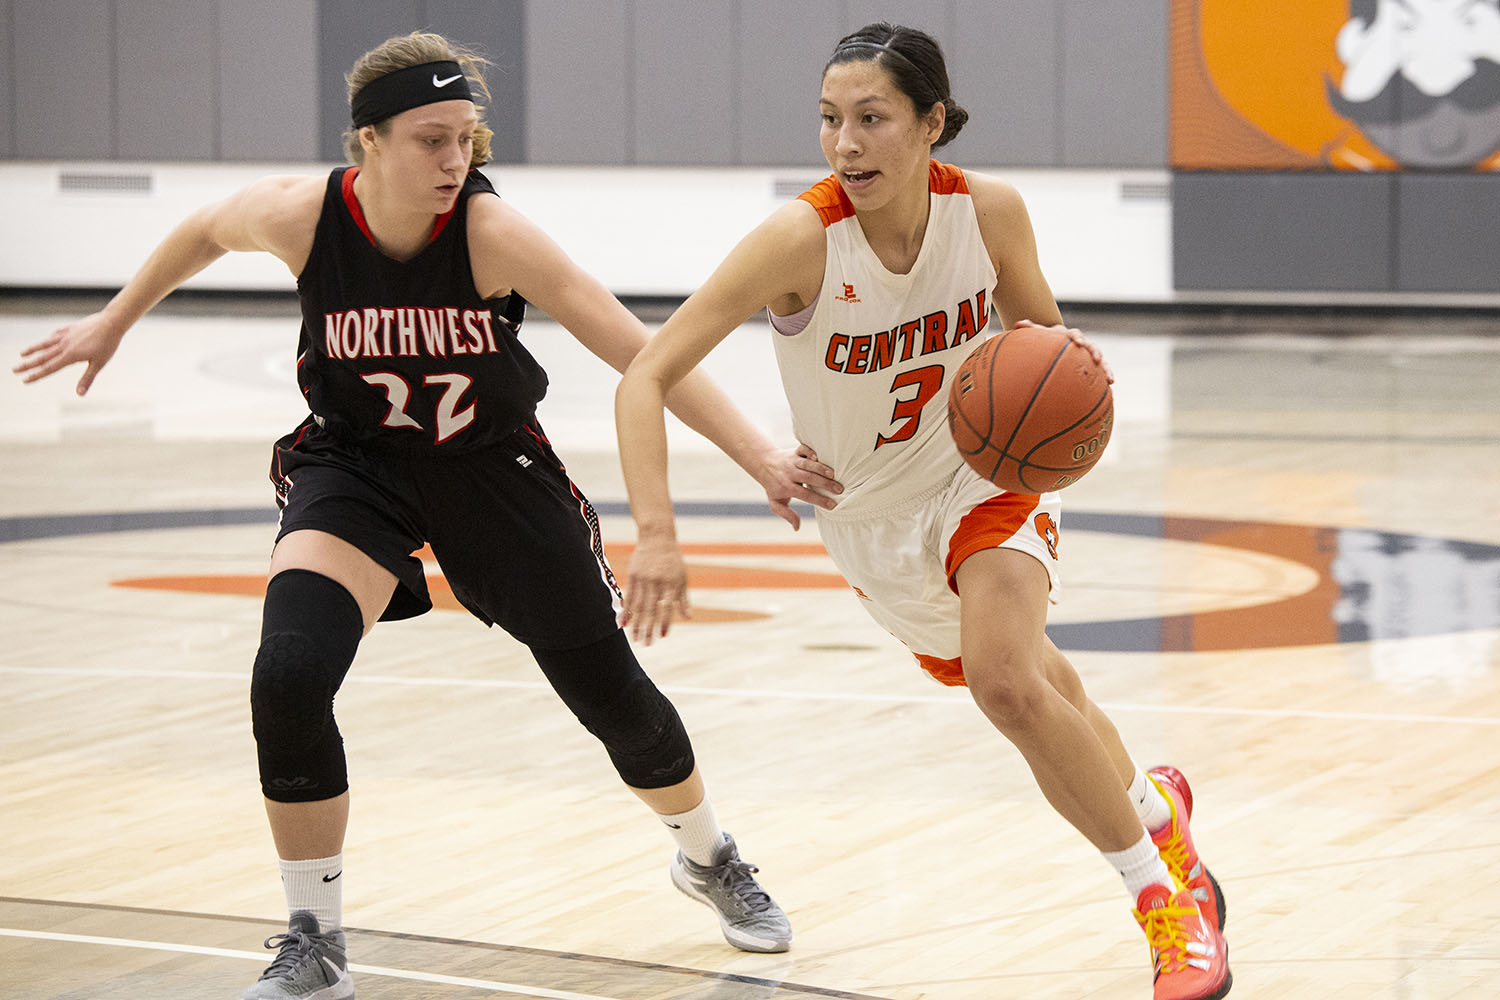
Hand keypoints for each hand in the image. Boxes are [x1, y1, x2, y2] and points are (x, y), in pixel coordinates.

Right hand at [12, 311, 126, 394]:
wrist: (111, 322)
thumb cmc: (107, 344)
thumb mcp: (98, 364)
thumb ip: (87, 378)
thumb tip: (79, 394)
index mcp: (70, 356)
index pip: (49, 368)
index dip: (36, 375)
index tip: (24, 380)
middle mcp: (64, 345)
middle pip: (42, 357)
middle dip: (27, 365)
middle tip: (14, 370)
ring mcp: (66, 335)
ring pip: (45, 344)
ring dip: (32, 350)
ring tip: (22, 354)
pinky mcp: (70, 328)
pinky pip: (55, 335)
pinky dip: (48, 340)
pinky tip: (47, 341)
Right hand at [619, 534, 691, 644]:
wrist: (657, 538)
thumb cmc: (673, 560)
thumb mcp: (682, 577)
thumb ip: (683, 599)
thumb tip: (688, 618)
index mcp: (671, 583)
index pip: (667, 607)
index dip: (664, 622)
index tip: (662, 636)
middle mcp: (657, 582)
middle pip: (651, 609)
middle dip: (648, 628)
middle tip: (646, 644)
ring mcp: (643, 578)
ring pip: (638, 605)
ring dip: (636, 624)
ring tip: (635, 638)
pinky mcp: (633, 575)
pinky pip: (628, 596)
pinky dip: (626, 610)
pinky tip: (624, 622)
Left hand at [757, 442, 842, 529]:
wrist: (763, 464)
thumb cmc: (773, 486)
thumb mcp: (776, 503)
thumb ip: (787, 514)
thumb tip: (797, 528)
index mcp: (786, 487)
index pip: (805, 495)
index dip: (819, 500)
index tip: (833, 505)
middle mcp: (790, 473)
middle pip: (809, 478)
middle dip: (825, 484)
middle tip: (840, 489)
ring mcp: (793, 461)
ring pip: (808, 464)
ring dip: (822, 468)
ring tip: (835, 475)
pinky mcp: (795, 451)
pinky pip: (803, 449)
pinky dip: (811, 452)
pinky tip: (821, 456)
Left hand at [1015, 318, 1113, 383]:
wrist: (1059, 342)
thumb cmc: (1048, 340)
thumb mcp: (1040, 335)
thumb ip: (1031, 329)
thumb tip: (1017, 324)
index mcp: (1069, 335)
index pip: (1074, 334)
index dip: (1077, 338)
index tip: (1077, 342)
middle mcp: (1082, 343)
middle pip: (1091, 345)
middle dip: (1095, 352)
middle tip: (1097, 359)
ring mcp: (1089, 353)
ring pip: (1100, 359)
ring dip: (1106, 368)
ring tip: (1110, 379)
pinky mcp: (1092, 364)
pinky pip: (1101, 370)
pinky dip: (1106, 376)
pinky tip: (1110, 386)